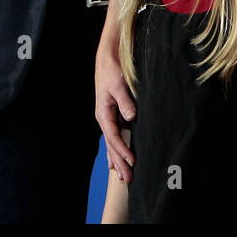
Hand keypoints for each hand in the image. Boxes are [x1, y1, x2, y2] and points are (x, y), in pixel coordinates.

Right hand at [95, 41, 136, 181]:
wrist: (108, 56)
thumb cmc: (112, 69)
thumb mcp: (119, 84)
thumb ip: (125, 101)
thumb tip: (131, 117)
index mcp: (103, 113)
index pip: (114, 138)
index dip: (122, 151)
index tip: (132, 163)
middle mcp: (104, 117)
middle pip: (112, 145)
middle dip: (119, 162)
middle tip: (128, 180)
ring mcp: (108, 116)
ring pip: (113, 142)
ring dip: (117, 158)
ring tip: (122, 175)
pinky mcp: (114, 112)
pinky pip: (115, 135)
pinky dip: (117, 148)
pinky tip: (117, 158)